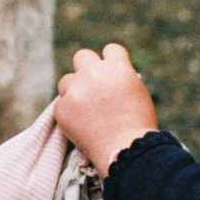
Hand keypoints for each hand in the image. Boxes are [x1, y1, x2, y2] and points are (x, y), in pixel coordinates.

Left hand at [55, 44, 157, 174]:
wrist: (125, 150)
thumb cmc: (138, 126)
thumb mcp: (138, 94)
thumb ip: (121, 79)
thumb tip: (110, 77)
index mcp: (117, 67)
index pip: (110, 49)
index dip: (110, 61)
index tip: (109, 72)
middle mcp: (94, 73)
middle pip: (82, 56)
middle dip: (86, 68)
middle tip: (91, 86)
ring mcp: (76, 89)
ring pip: (66, 80)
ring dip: (73, 91)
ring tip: (86, 111)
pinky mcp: (62, 108)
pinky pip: (61, 104)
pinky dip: (68, 113)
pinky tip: (81, 126)